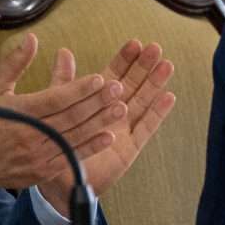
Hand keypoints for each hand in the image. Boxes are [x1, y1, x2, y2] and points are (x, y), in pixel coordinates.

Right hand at [0, 32, 126, 200]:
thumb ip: (14, 63)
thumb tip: (32, 39)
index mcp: (20, 111)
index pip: (55, 98)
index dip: (79, 88)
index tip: (100, 78)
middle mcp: (32, 133)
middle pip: (70, 116)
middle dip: (97, 102)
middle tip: (118, 89)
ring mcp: (39, 154)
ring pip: (75, 136)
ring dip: (100, 122)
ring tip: (120, 109)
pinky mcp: (45, 169)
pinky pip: (72, 156)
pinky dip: (91, 147)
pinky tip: (108, 136)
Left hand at [71, 38, 179, 200]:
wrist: (58, 181)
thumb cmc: (56, 144)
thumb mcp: (56, 108)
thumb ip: (63, 81)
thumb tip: (63, 51)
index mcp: (96, 101)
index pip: (114, 75)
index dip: (124, 59)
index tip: (135, 43)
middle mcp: (113, 113)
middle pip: (133, 85)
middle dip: (144, 67)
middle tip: (155, 48)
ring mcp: (123, 130)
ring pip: (142, 102)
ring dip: (155, 84)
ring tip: (167, 65)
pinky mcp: (129, 148)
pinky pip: (145, 129)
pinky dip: (157, 113)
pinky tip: (168, 97)